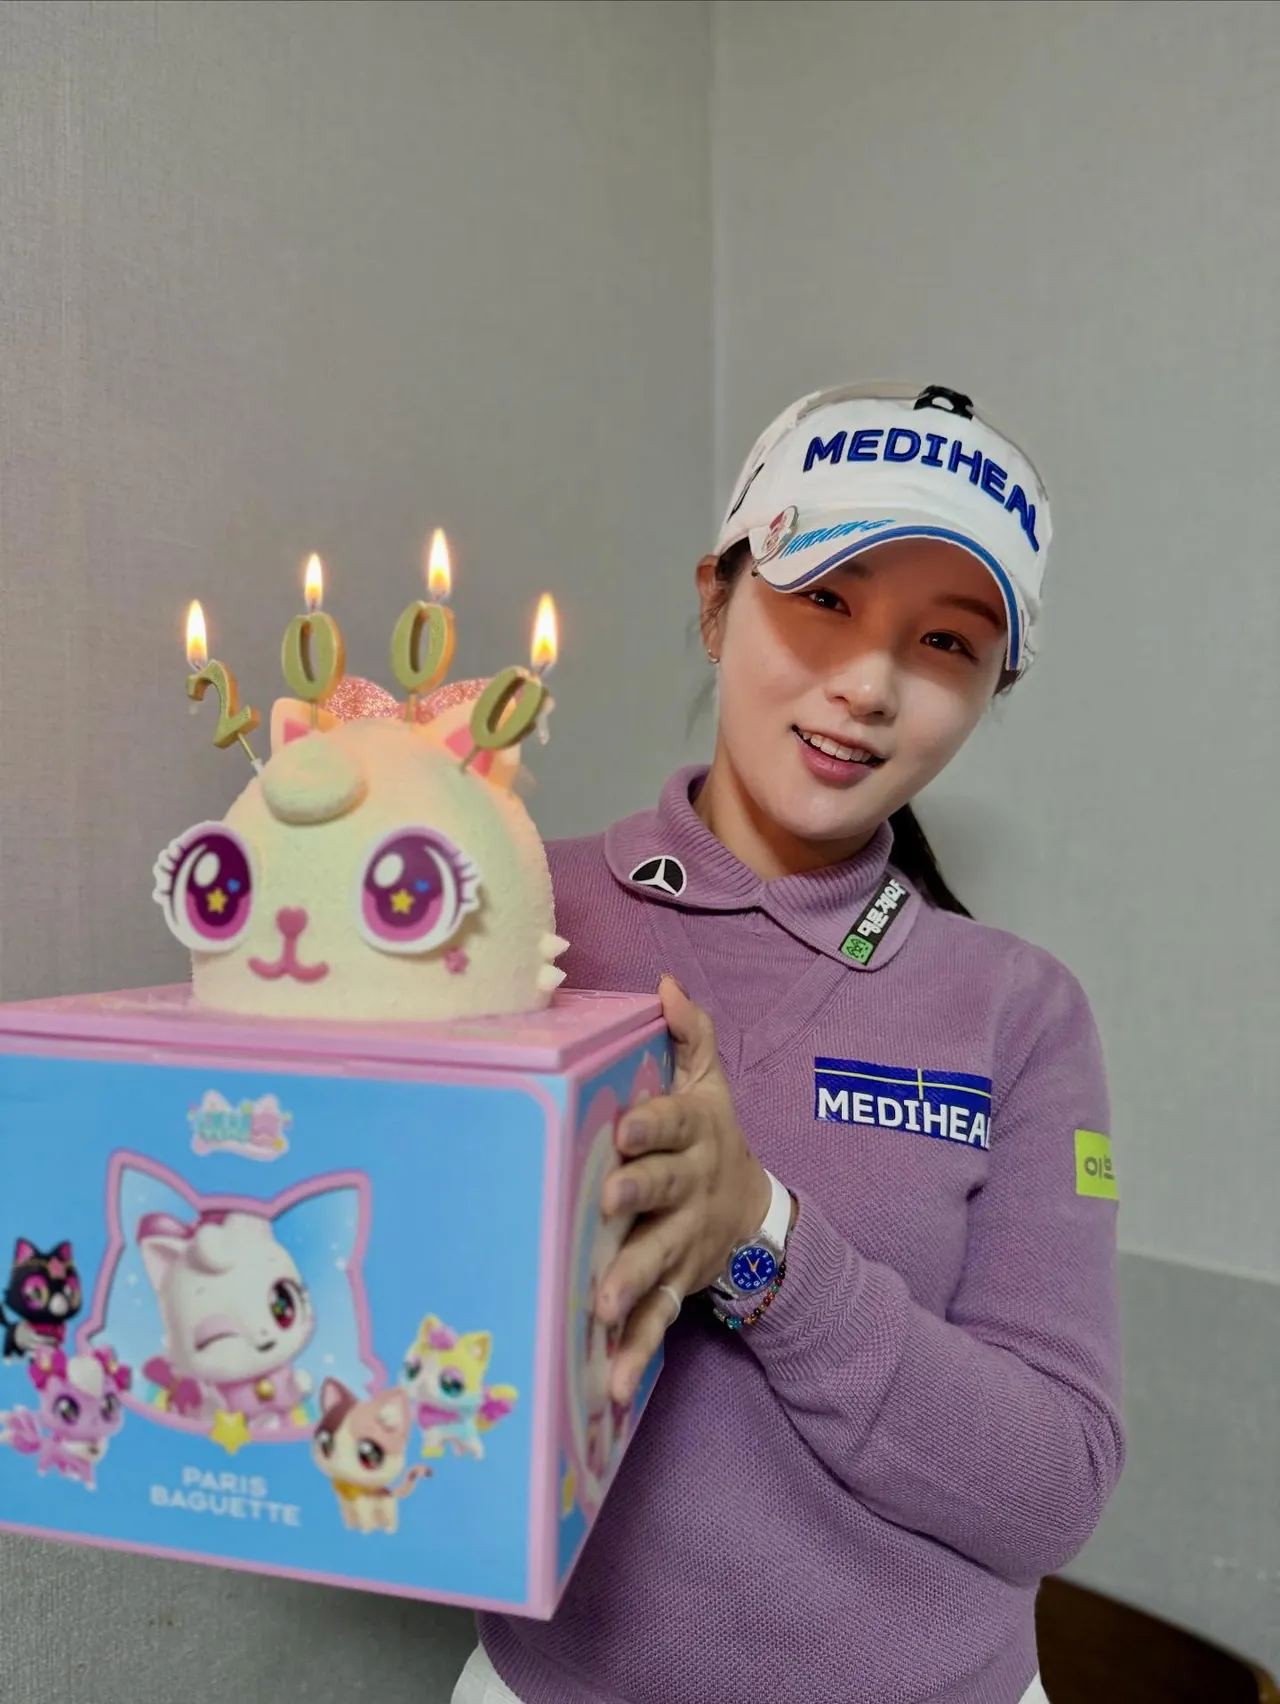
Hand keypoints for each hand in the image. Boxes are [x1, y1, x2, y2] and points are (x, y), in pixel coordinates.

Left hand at [595, 975, 770, 1404]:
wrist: (754, 1216)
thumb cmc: (709, 1137)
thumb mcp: (708, 1082)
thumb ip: (689, 1034)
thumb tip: (664, 985)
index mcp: (696, 1135)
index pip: (675, 1124)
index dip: (652, 1126)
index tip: (623, 1127)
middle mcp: (692, 1190)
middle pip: (666, 1191)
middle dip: (639, 1197)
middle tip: (608, 1204)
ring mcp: (684, 1243)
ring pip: (658, 1262)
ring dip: (631, 1284)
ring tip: (599, 1307)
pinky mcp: (674, 1288)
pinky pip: (654, 1322)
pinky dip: (634, 1355)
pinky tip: (607, 1387)